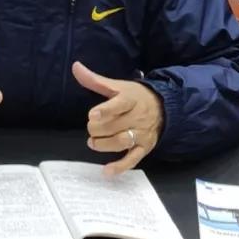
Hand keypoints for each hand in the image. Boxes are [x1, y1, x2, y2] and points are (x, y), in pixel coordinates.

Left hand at [73, 61, 163, 175]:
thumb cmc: (135, 96)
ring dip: (104, 145)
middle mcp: (137, 117)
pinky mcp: (144, 147)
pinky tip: (107, 171)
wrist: (163, 107)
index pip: (119, 105)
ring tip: (93, 142)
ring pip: (122, 142)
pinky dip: (120, 166)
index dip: (105, 110)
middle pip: (115, 126)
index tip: (92, 115)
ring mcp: (141, 134)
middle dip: (97, 128)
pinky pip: (133, 159)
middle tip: (91, 127)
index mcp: (130, 99)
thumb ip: (95, 80)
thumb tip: (75, 67)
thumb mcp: (117, 86)